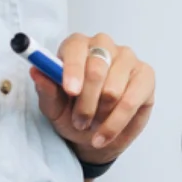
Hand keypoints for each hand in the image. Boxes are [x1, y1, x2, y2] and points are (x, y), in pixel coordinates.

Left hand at [34, 33, 155, 162]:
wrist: (94, 136)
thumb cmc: (71, 114)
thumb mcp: (53, 108)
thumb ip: (47, 90)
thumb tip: (36, 71)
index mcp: (77, 46)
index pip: (76, 47)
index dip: (72, 70)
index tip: (70, 91)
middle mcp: (103, 45)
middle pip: (97, 68)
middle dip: (85, 102)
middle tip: (79, 121)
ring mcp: (127, 58)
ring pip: (113, 88)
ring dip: (100, 114)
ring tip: (92, 125)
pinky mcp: (145, 75)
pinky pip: (131, 101)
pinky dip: (115, 123)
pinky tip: (104, 134)